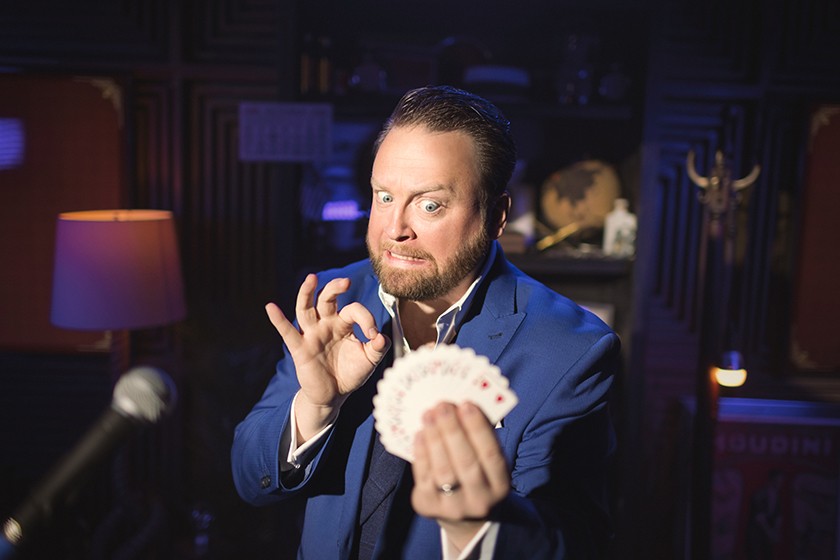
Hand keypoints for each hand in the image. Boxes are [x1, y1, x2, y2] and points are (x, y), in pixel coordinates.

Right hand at [265, 274, 389, 440]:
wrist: (333, 395)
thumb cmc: (351, 373)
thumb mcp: (369, 360)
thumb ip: (378, 348)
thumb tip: (381, 337)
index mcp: (343, 323)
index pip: (353, 311)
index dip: (366, 319)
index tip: (373, 335)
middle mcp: (326, 324)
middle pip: (326, 299)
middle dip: (334, 288)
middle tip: (346, 281)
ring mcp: (311, 334)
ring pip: (306, 309)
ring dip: (307, 293)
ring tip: (311, 278)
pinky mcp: (300, 348)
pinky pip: (287, 332)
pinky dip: (278, 319)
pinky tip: (271, 307)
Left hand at [410, 402, 509, 550]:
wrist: (463, 517)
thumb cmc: (476, 475)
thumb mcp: (486, 463)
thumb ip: (478, 438)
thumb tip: (460, 406)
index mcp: (500, 485)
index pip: (491, 455)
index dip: (478, 429)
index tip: (466, 404)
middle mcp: (480, 500)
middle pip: (466, 463)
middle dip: (453, 431)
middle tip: (443, 406)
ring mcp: (453, 507)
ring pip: (443, 471)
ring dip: (434, 439)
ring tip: (429, 415)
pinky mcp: (428, 506)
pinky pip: (424, 477)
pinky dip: (421, 452)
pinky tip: (420, 434)